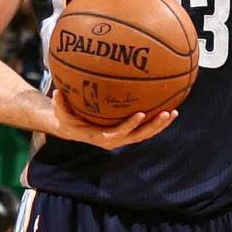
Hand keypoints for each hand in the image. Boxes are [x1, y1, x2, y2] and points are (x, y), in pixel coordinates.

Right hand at [50, 89, 176, 149]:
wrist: (75, 129)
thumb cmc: (69, 120)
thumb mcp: (61, 114)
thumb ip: (59, 105)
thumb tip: (57, 92)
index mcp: (102, 137)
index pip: (119, 133)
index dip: (130, 125)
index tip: (141, 114)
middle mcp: (117, 140)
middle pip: (139, 136)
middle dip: (154, 126)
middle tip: (166, 113)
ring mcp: (125, 137)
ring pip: (147, 134)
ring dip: (161, 125)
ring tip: (174, 112)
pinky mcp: (130, 132)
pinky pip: (147, 128)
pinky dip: (158, 122)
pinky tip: (171, 109)